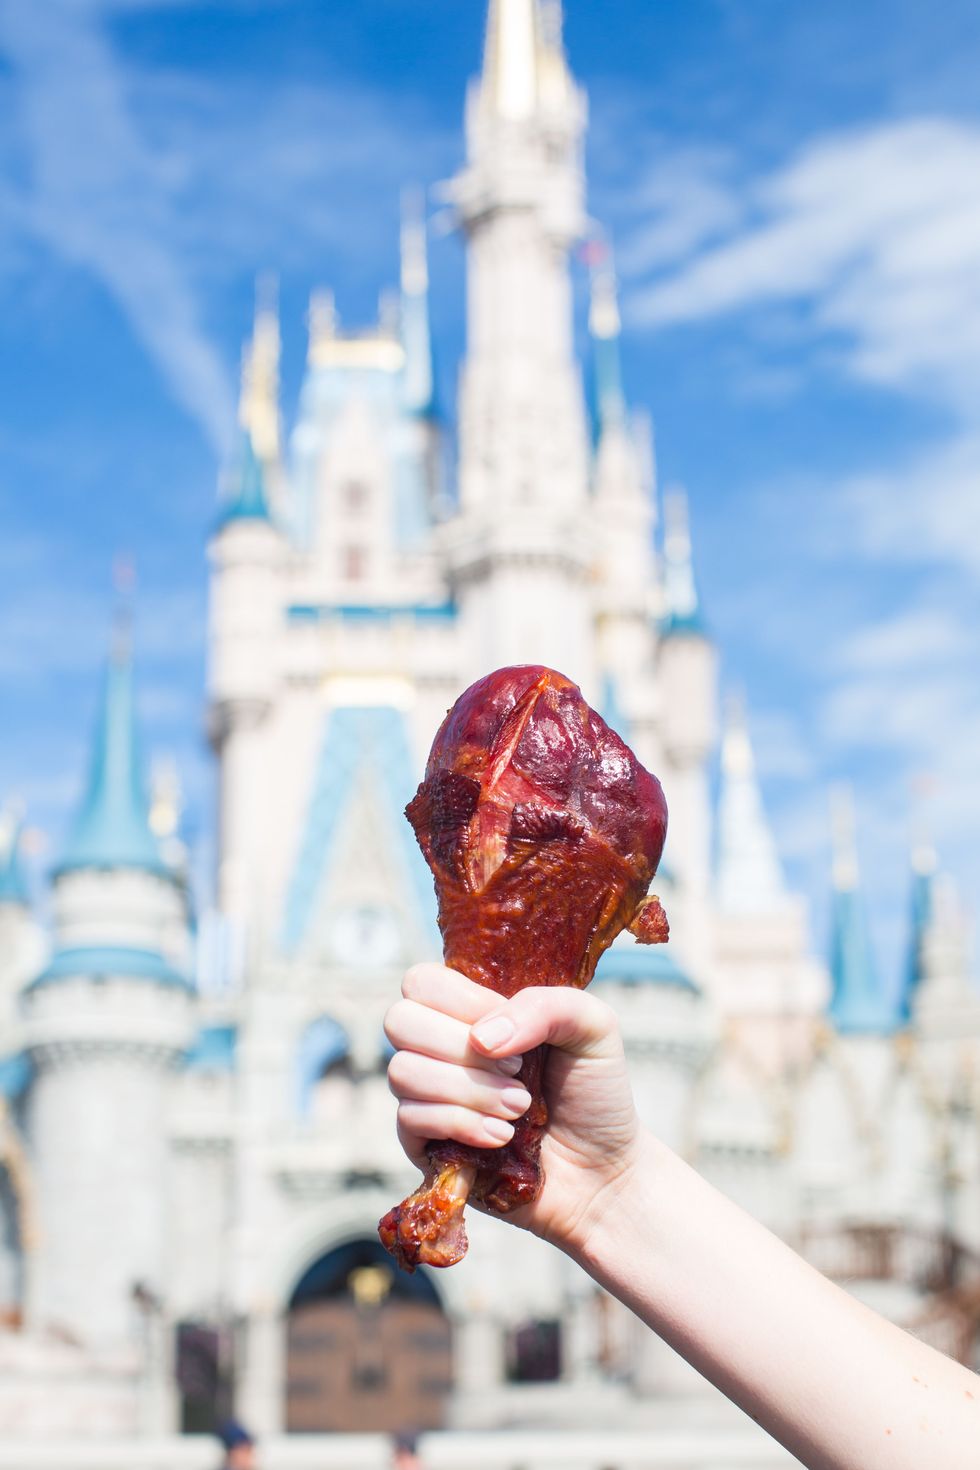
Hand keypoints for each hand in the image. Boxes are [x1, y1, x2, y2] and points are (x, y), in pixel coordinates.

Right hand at [384, 963, 643, 1254]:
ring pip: (403, 1072)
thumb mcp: (591, 1027)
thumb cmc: (596, 1093)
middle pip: (400, 1021)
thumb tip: (480, 1038)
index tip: (516, 1035)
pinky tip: (502, 1137)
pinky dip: (462, 1124)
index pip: (423, 982)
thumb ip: (544, 1006)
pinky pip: (409, 1120)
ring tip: (519, 1108)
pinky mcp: (424, 1145)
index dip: (463, 1003)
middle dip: (461, 1049)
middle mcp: (441, 1047)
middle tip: (517, 1071)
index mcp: (471, 1009)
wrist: (604, 1172)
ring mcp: (428, 1096)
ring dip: (469, 1091)